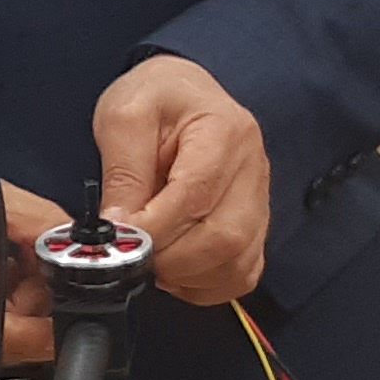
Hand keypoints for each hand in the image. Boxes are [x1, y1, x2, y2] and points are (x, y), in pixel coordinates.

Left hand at [93, 56, 271, 306]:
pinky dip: (204, 285)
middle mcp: (253, 168)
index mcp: (224, 130)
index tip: (120, 239)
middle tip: (132, 254)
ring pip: (237, 263)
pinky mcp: (255, 227)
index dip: (156, 227)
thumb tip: (119, 229)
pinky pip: (240, 273)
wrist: (182, 94)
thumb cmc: (155, 99)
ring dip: (187, 276)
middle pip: (226, 237)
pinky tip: (175, 268)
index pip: (197, 194)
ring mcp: (259, 201)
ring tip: (151, 259)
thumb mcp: (124, 117)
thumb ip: (123, 172)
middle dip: (171, 259)